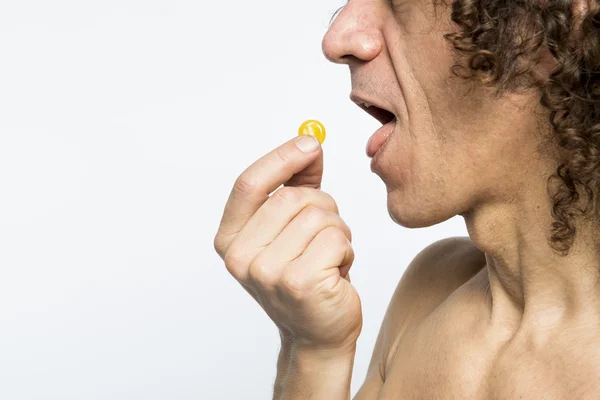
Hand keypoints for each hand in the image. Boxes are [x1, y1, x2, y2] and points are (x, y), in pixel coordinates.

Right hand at [214, 135, 361, 349]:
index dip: (282, 158)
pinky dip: (346, 250)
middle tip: (325, 233)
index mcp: (230, 239)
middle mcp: (241, 257)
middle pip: (292, 198)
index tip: (310, 143)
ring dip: (337, 231)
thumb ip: (296, 185)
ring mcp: (267, 273)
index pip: (249, 184)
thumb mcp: (291, 228)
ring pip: (319, 216)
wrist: (317, 332)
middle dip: (322, 207)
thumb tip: (310, 144)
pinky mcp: (299, 283)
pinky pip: (336, 239)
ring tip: (328, 257)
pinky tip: (336, 271)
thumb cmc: (305, 276)